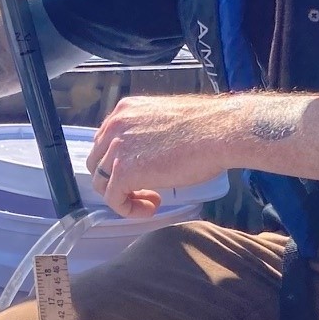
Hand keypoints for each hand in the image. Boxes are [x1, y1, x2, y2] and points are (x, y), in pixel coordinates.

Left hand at [85, 94, 237, 217]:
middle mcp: (115, 125)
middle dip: (117, 181)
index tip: (141, 174)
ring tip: (151, 201)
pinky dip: (127, 209)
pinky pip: (113, 198)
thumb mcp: (165, 123)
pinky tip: (150, 208)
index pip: (105, 142)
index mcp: (125, 110)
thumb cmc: (207, 129)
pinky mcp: (124, 170)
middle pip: (98, 163)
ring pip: (103, 182)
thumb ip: (148, 135)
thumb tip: (148, 157)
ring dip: (125, 196)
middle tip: (145, 191)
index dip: (118, 163)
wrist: (220, 132)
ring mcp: (117, 147)